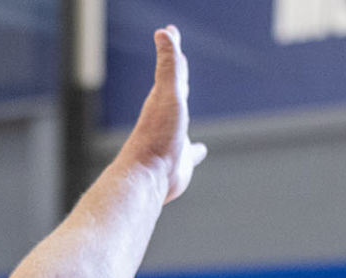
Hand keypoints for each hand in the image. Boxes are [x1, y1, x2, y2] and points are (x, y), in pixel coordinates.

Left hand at [121, 26, 207, 203]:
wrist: (147, 178)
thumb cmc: (157, 136)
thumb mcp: (167, 95)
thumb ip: (168, 66)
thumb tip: (163, 32)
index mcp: (163, 99)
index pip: (171, 68)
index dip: (173, 49)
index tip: (171, 31)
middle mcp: (166, 116)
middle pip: (174, 88)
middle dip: (178, 72)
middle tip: (179, 57)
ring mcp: (173, 139)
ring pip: (180, 118)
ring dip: (183, 107)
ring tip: (185, 99)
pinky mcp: (180, 162)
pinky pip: (191, 152)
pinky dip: (196, 150)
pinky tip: (199, 151)